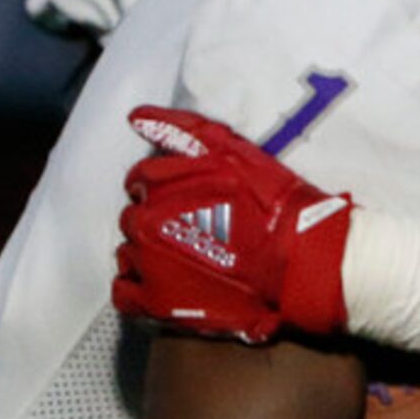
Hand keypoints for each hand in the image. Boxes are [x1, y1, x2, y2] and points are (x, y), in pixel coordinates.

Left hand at [113, 106, 357, 343]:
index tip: (185, 200)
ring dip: (148, 254)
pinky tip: (163, 285)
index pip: (139, 180)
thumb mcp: (229, 149)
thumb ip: (179, 130)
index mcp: (158, 185)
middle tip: (190, 230)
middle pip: (133, 218)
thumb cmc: (270, 202)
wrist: (296, 259)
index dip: (161, 189)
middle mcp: (145, 223)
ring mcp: (148, 264)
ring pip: (128, 253)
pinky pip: (123, 295)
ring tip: (184, 259)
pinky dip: (137, 288)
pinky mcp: (158, 301)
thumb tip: (136, 117)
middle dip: (156, 221)